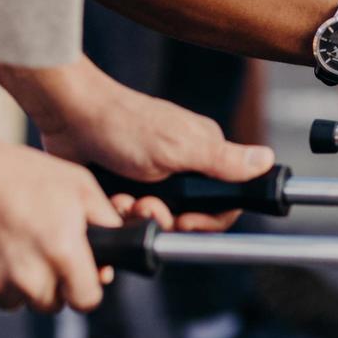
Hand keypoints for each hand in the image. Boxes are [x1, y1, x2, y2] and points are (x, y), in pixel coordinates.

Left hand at [0, 57, 276, 231]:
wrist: (69, 116)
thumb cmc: (123, 123)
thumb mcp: (177, 146)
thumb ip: (223, 160)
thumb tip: (268, 160)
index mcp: (205, 154)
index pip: (225, 202)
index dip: (208, 221)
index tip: (185, 222)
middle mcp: (183, 168)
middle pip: (190, 216)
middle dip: (166, 219)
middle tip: (145, 206)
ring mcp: (154, 179)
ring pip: (158, 219)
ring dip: (139, 216)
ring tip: (122, 201)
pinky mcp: (128, 186)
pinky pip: (132, 217)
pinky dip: (120, 214)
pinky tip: (110, 200)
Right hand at [0, 137, 120, 313]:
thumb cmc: (20, 172)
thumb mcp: (77, 184)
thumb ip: (103, 218)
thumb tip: (116, 240)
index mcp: (62, 253)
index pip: (86, 301)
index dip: (86, 289)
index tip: (80, 278)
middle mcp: (29, 276)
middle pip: (50, 304)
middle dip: (52, 285)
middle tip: (41, 253)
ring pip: (15, 300)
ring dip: (17, 283)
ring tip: (11, 244)